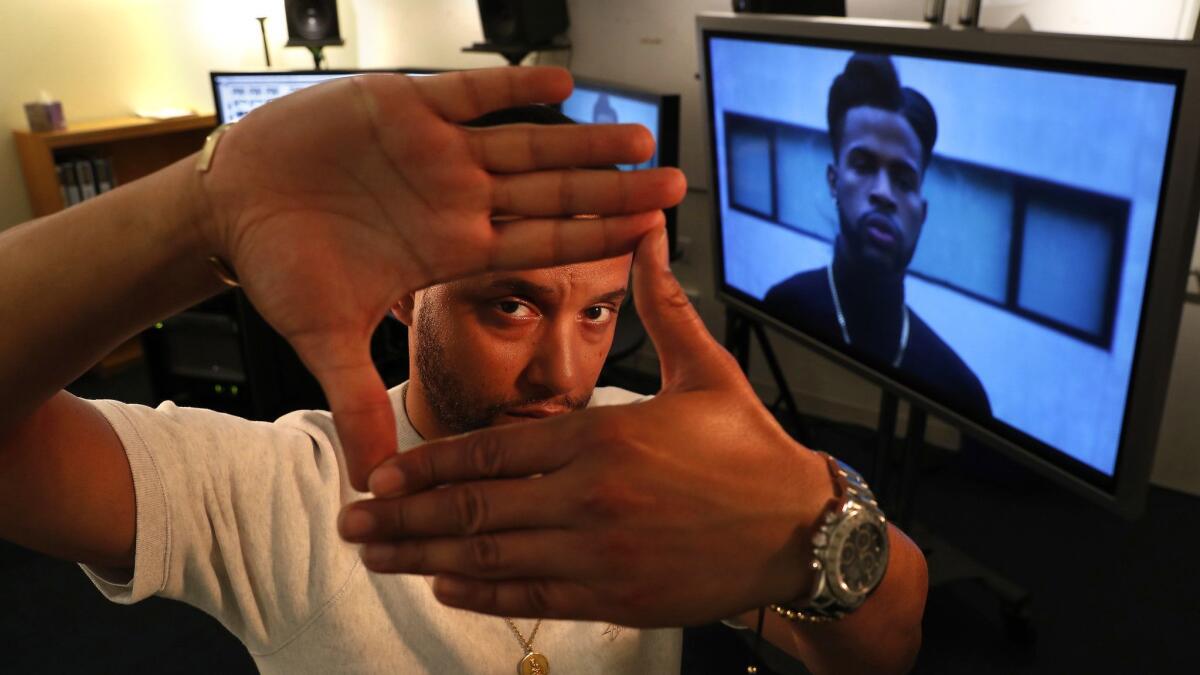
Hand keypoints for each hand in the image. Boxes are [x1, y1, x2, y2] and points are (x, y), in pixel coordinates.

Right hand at [195, 68, 685, 490]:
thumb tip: (375, 481)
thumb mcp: (324, 339)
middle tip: (676, 185)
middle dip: (613, 189)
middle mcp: (456, 200)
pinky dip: (512, 87)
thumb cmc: (280, 266)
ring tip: (639, 139)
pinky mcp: (404, 107)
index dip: (594, 238)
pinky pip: (469, 95)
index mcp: (451, 250)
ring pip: (526, 143)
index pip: (540, 245)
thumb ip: (357, 401)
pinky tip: (562, 83)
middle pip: (552, 194)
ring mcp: (437, 153)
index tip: (649, 236)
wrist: (233, 209)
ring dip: (582, 142)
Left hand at [339, 228, 834, 626]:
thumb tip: (649, 231)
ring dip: (423, 558)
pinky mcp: (615, 597)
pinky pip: (532, 596)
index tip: (382, 472)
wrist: (801, 530)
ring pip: (491, 558)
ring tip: (374, 556)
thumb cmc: (751, 449)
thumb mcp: (706, 369)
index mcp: (601, 436)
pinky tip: (445, 589)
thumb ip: (662, 304)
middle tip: (351, 521)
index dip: (429, 464)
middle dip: (403, 517)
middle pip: (473, 509)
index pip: (491, 451)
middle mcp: (587, 497)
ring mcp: (597, 553)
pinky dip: (483, 596)